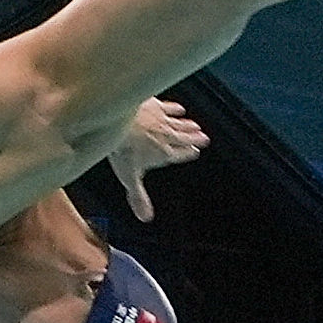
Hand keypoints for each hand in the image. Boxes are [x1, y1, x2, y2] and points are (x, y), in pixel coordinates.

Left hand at [105, 97, 207, 220]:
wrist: (118, 120)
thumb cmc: (124, 148)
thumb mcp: (130, 177)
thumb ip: (138, 197)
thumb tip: (145, 217)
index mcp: (163, 154)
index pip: (179, 154)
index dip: (187, 153)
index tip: (196, 151)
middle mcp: (166, 136)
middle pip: (182, 138)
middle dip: (193, 139)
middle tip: (204, 138)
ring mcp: (161, 120)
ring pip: (178, 124)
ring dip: (188, 125)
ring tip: (195, 125)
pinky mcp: (154, 105)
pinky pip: (168, 107)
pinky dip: (174, 109)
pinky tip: (179, 108)